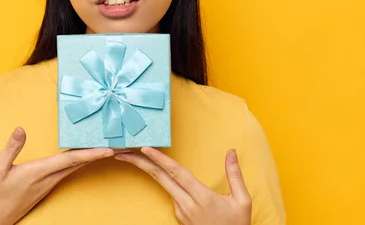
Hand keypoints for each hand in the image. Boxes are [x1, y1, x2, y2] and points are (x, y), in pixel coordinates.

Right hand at [0, 127, 113, 224]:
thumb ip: (11, 148)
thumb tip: (20, 129)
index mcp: (39, 172)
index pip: (70, 160)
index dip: (91, 154)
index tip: (109, 150)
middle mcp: (48, 179)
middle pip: (79, 164)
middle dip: (99, 155)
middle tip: (118, 145)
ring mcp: (49, 184)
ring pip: (75, 168)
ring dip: (92, 158)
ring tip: (107, 148)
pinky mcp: (46, 187)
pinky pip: (68, 172)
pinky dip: (80, 162)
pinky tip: (85, 157)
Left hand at [114, 147, 250, 224]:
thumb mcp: (242, 201)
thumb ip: (235, 175)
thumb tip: (231, 152)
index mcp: (202, 198)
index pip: (176, 173)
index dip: (160, 159)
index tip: (145, 148)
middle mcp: (187, 205)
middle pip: (160, 178)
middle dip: (139, 163)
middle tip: (122, 150)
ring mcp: (181, 212)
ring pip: (163, 185)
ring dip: (148, 169)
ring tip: (133, 155)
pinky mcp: (179, 216)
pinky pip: (171, 193)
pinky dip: (162, 179)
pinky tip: (157, 169)